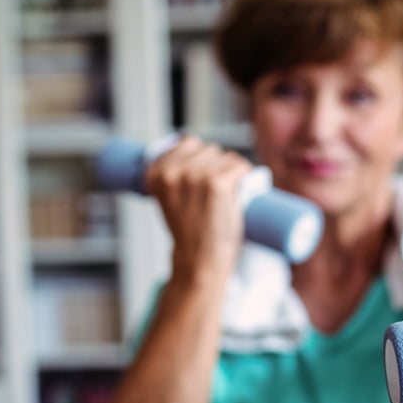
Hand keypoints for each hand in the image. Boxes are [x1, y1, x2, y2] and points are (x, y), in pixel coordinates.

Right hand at [144, 136, 252, 279]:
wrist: (199, 260)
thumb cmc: (189, 230)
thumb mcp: (169, 196)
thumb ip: (173, 173)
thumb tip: (186, 142)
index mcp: (157, 172)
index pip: (188, 142)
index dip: (200, 159)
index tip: (200, 181)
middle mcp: (174, 171)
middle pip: (210, 149)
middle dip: (216, 167)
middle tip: (211, 197)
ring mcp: (196, 176)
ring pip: (226, 157)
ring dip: (231, 173)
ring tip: (221, 199)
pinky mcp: (217, 183)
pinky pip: (241, 166)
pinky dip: (245, 177)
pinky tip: (237, 194)